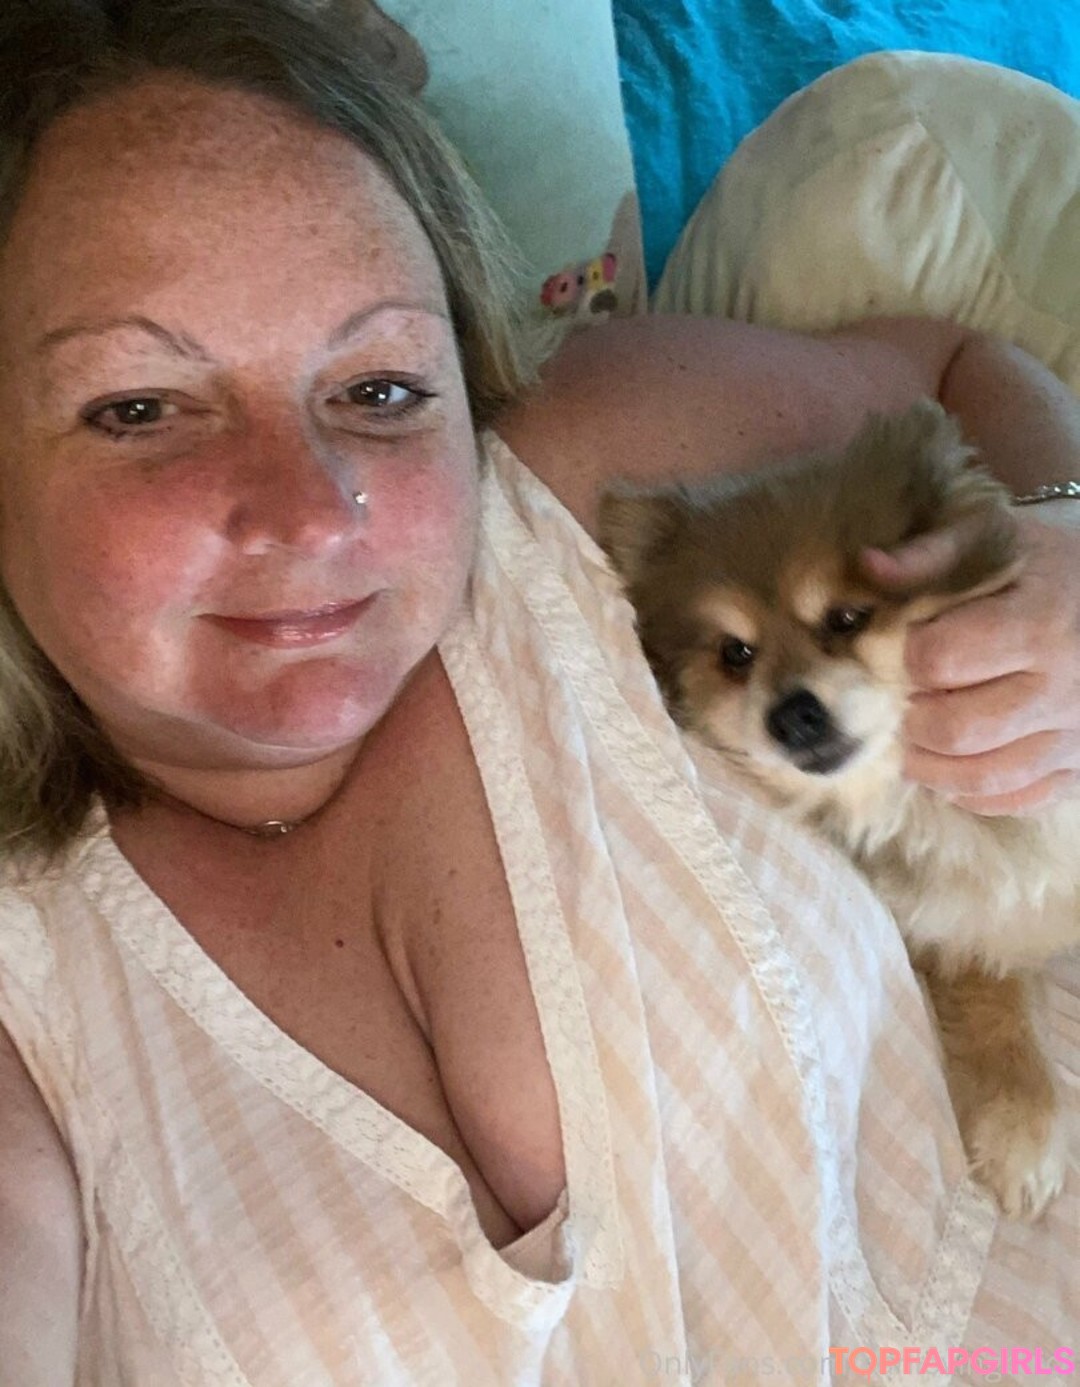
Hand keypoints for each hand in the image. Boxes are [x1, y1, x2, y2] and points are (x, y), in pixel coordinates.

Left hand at [860, 508, 1079, 814]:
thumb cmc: (1056, 561)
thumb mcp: (1000, 535)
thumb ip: (933, 552)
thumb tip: (868, 567)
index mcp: (1041, 622)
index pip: (940, 660)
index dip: (904, 656)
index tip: (899, 646)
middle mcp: (1066, 687)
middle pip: (956, 729)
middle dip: (911, 717)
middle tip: (901, 698)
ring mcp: (1078, 735)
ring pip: (983, 776)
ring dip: (930, 764)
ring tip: (913, 736)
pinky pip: (1016, 798)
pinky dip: (971, 790)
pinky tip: (953, 762)